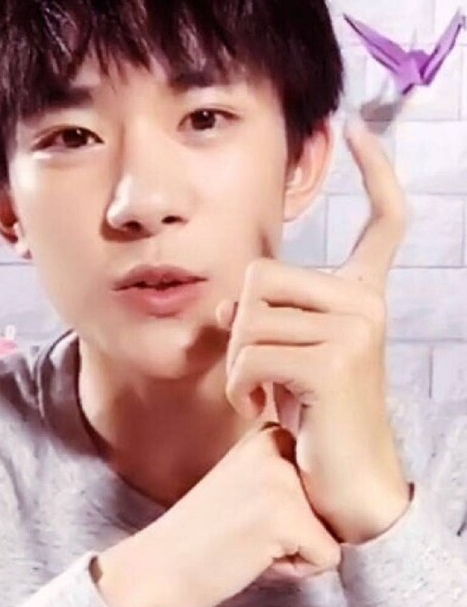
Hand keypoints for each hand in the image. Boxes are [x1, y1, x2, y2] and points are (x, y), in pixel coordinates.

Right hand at [95, 423, 339, 606]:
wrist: (159, 564)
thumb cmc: (205, 530)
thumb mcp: (247, 478)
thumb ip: (285, 466)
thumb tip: (345, 480)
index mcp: (267, 431)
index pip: (322, 476)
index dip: (296, 505)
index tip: (253, 509)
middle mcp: (276, 443)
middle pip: (331, 501)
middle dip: (301, 524)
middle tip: (250, 526)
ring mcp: (281, 476)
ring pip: (332, 528)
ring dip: (298, 546)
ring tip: (250, 538)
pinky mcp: (287, 516)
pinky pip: (328, 558)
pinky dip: (295, 570)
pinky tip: (252, 555)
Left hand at [216, 117, 410, 544]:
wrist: (339, 477)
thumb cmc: (310, 411)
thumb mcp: (284, 354)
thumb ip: (263, 317)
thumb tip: (224, 305)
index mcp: (360, 295)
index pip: (382, 222)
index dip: (375, 174)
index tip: (358, 129)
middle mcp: (365, 304)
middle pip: (260, 276)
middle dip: (241, 327)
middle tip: (258, 369)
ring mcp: (355, 330)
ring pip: (248, 318)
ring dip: (238, 365)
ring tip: (262, 394)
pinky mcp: (334, 363)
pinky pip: (252, 355)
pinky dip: (240, 388)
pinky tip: (260, 410)